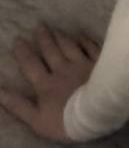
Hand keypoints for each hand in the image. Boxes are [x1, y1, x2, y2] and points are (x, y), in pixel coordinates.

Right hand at [0, 23, 99, 142]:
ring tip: (55, 28)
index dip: (23, 53)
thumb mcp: (36, 119)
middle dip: (43, 38)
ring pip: (70, 46)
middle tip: (39, 25)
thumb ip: (18, 105)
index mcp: (46, 83)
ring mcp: (82, 64)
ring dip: (61, 37)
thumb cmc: (65, 122)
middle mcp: (63, 69)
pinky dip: (85, 41)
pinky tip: (81, 36)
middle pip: (51, 51)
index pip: (31, 65)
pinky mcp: (99, 64)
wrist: (96, 116)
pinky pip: (91, 48)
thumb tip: (0, 91)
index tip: (18, 40)